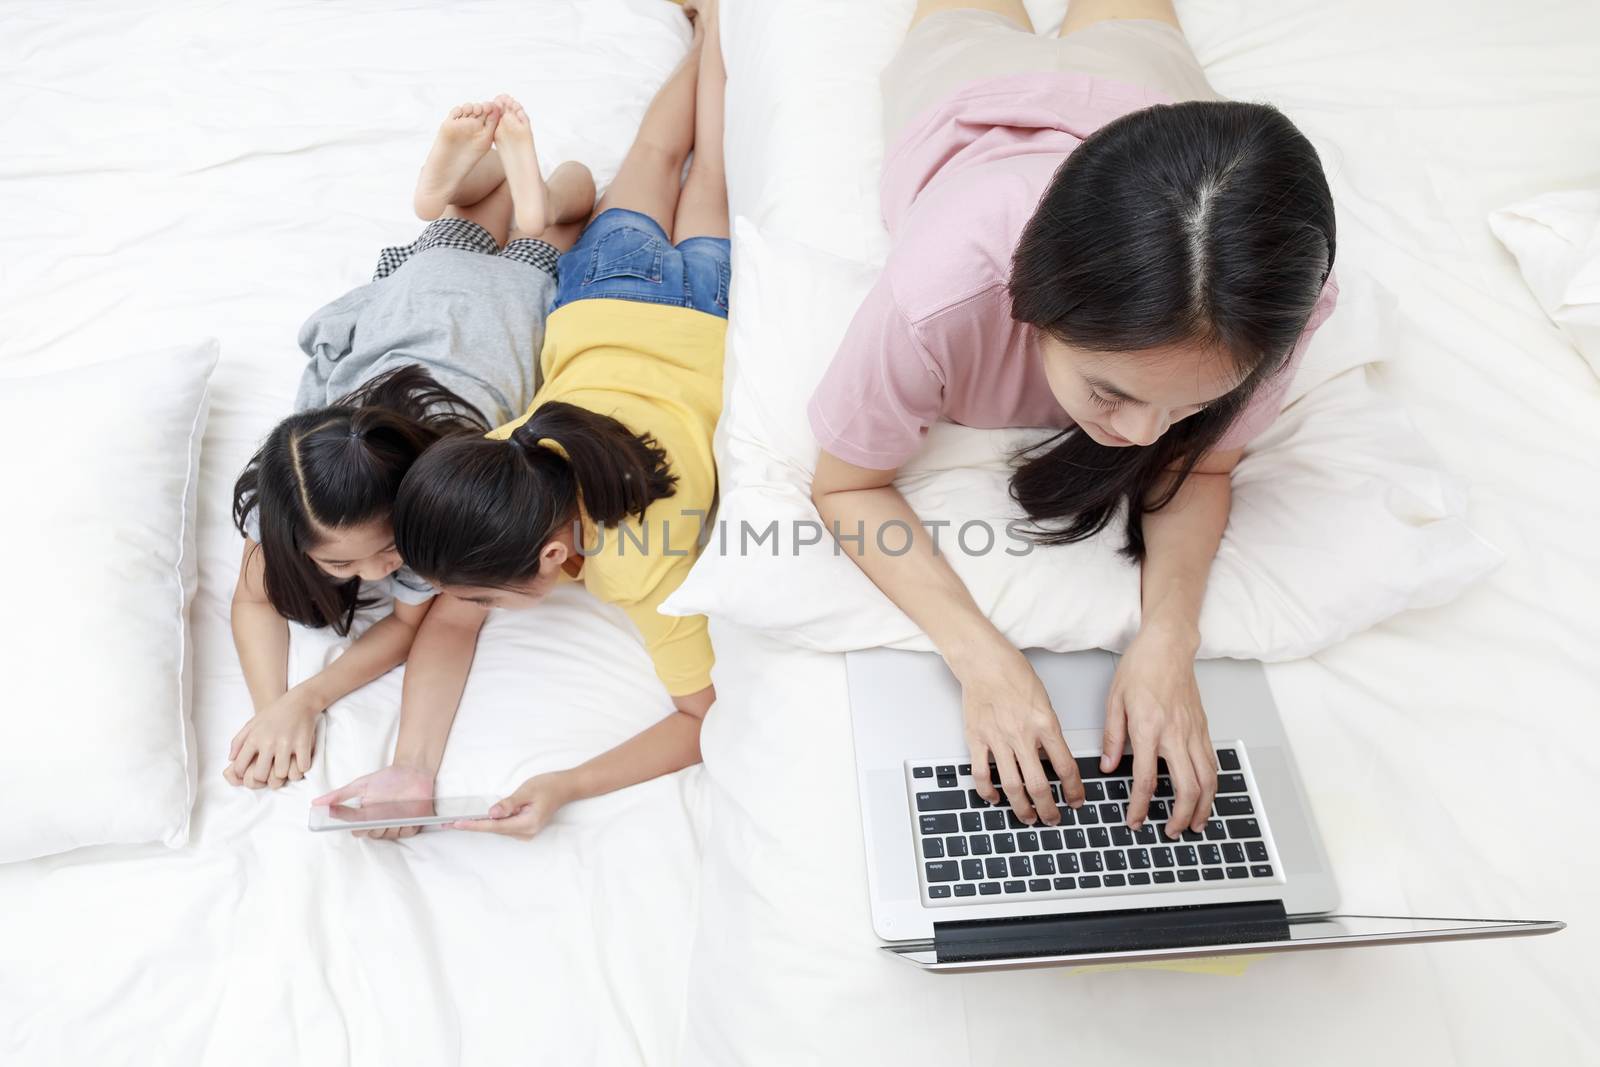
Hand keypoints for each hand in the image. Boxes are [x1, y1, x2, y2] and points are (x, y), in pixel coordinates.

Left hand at [225, 689, 320, 787]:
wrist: (299, 700)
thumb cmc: (274, 713)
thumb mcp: (252, 723)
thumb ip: (238, 741)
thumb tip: (231, 759)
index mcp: (254, 738)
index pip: (240, 766)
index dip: (243, 774)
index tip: (251, 773)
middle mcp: (268, 742)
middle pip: (260, 775)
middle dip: (264, 778)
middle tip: (270, 773)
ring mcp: (286, 743)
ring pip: (281, 774)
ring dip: (284, 774)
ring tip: (286, 768)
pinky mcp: (303, 744)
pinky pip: (302, 767)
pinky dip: (302, 768)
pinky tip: (300, 762)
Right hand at [313, 764, 435, 839]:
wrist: (416, 773)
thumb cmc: (389, 778)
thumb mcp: (363, 784)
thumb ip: (340, 795)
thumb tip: (315, 803)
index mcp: (366, 815)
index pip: (354, 827)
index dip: (353, 825)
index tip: (353, 819)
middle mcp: (379, 822)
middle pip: (369, 834)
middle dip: (371, 825)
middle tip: (376, 813)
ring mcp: (395, 825)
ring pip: (386, 835)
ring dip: (388, 824)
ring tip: (395, 809)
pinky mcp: (410, 827)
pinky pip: (404, 833)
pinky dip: (405, 825)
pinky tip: (407, 814)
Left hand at [451, 772, 577, 839]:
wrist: (565, 787)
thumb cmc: (548, 786)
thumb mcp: (527, 791)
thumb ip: (509, 804)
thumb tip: (492, 814)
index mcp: (527, 824)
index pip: (494, 826)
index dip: (474, 825)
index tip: (456, 824)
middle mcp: (526, 832)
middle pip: (494, 830)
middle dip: (473, 825)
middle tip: (449, 823)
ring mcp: (526, 832)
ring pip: (498, 829)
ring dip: (480, 824)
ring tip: (459, 821)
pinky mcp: (524, 829)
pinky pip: (503, 827)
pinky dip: (491, 823)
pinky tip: (479, 819)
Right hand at [953, 640, 1084, 825]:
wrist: (984, 661)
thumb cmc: (1014, 674)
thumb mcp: (1044, 702)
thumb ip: (1048, 732)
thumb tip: (1052, 759)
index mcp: (1045, 724)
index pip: (1065, 767)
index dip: (1074, 790)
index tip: (1076, 801)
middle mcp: (1022, 736)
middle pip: (1039, 785)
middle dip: (1049, 809)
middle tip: (1053, 819)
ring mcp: (997, 739)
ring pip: (1012, 786)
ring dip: (1022, 808)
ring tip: (1029, 818)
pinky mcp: (976, 739)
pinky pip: (981, 774)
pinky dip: (988, 792)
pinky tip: (996, 798)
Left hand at [1104, 625, 1217, 838]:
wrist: (1169, 645)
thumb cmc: (1141, 667)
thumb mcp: (1115, 700)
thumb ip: (1113, 736)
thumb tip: (1109, 766)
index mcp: (1149, 729)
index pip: (1147, 779)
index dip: (1141, 806)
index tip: (1135, 821)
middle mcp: (1176, 734)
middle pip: (1188, 787)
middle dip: (1181, 816)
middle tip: (1171, 831)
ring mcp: (1194, 732)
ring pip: (1208, 779)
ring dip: (1204, 807)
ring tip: (1196, 824)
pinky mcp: (1204, 728)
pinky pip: (1212, 763)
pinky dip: (1211, 785)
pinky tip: (1205, 795)